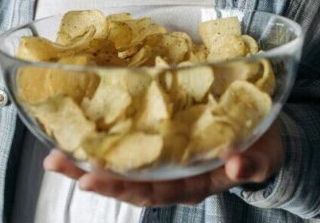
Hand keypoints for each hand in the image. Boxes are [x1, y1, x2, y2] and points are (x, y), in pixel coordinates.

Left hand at [43, 124, 283, 207]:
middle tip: (55, 162)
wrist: (266, 133)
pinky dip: (104, 137)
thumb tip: (235, 165)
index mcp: (193, 182)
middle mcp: (172, 173)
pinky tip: (78, 130)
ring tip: (53, 152)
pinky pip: (129, 140)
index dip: (122, 187)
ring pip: (121, 164)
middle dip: (89, 174)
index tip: (92, 181)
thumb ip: (251, 163)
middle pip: (126, 180)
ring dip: (86, 160)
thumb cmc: (262, 146)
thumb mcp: (263, 155)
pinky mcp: (161, 135)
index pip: (152, 190)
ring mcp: (165, 156)